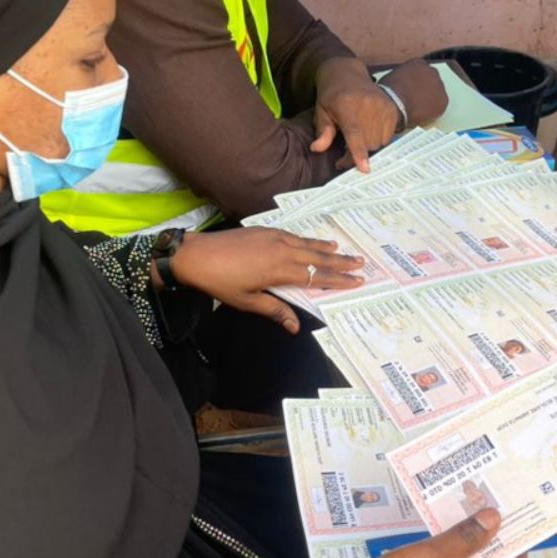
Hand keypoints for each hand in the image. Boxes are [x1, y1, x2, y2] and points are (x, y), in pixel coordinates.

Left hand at [165, 227, 364, 332]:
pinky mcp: (263, 230)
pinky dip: (306, 239)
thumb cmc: (220, 283)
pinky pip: (293, 235)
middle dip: (340, 261)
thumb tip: (294, 327)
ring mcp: (273, 237)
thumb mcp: (247, 301)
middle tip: (360, 262)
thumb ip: (274, 310)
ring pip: (306, 243)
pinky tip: (311, 241)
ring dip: (325, 247)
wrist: (196, 255)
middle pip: (317, 257)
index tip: (358, 280)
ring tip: (341, 248)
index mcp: (279, 270)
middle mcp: (281, 250)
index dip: (338, 279)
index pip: (316, 276)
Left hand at [312, 57, 400, 172]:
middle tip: (342, 157)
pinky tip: (367, 133)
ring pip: (378, 142)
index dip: (359, 152)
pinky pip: (388, 136)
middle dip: (355, 156)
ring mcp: (383, 106)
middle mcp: (368, 105)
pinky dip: (378, 140)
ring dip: (367, 148)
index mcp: (347, 105)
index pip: (355, 133)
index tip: (365, 168)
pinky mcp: (391, 109)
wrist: (348, 74)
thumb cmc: (331, 96)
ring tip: (355, 143)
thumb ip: (322, 131)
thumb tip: (316, 148)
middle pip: (367, 143)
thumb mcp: (322, 111)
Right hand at [379, 58, 447, 125]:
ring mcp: (439, 85)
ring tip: (418, 109)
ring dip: (430, 99)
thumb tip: (402, 85)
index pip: (421, 71)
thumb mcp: (392, 78)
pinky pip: (439, 106)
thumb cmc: (387, 93)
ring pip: (436, 93)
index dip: (417, 81)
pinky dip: (433, 110)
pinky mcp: (443, 100)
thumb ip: (402, 78)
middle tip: (416, 99)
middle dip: (426, 89)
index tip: (412, 88)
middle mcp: (432, 71)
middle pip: (431, 80)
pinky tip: (422, 114)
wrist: (394, 104)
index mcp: (418, 63)